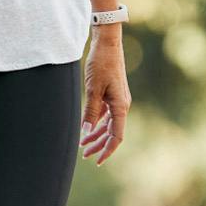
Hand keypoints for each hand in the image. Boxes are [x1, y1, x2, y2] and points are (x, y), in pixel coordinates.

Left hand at [81, 31, 130, 164]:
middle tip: (85, 155)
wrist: (107, 44)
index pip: (117, 136)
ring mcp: (117, 100)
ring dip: (97, 135)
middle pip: (112, 133)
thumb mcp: (93, 89)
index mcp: (120, 107)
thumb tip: (85, 132)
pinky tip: (87, 128)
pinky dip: (96, 123)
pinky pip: (105, 114)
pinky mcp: (111, 95)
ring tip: (83, 145)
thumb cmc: (101, 64)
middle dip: (99, 145)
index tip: (98, 161)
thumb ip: (90, 112)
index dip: (107, 150)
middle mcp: (122, 106)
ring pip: (108, 124)